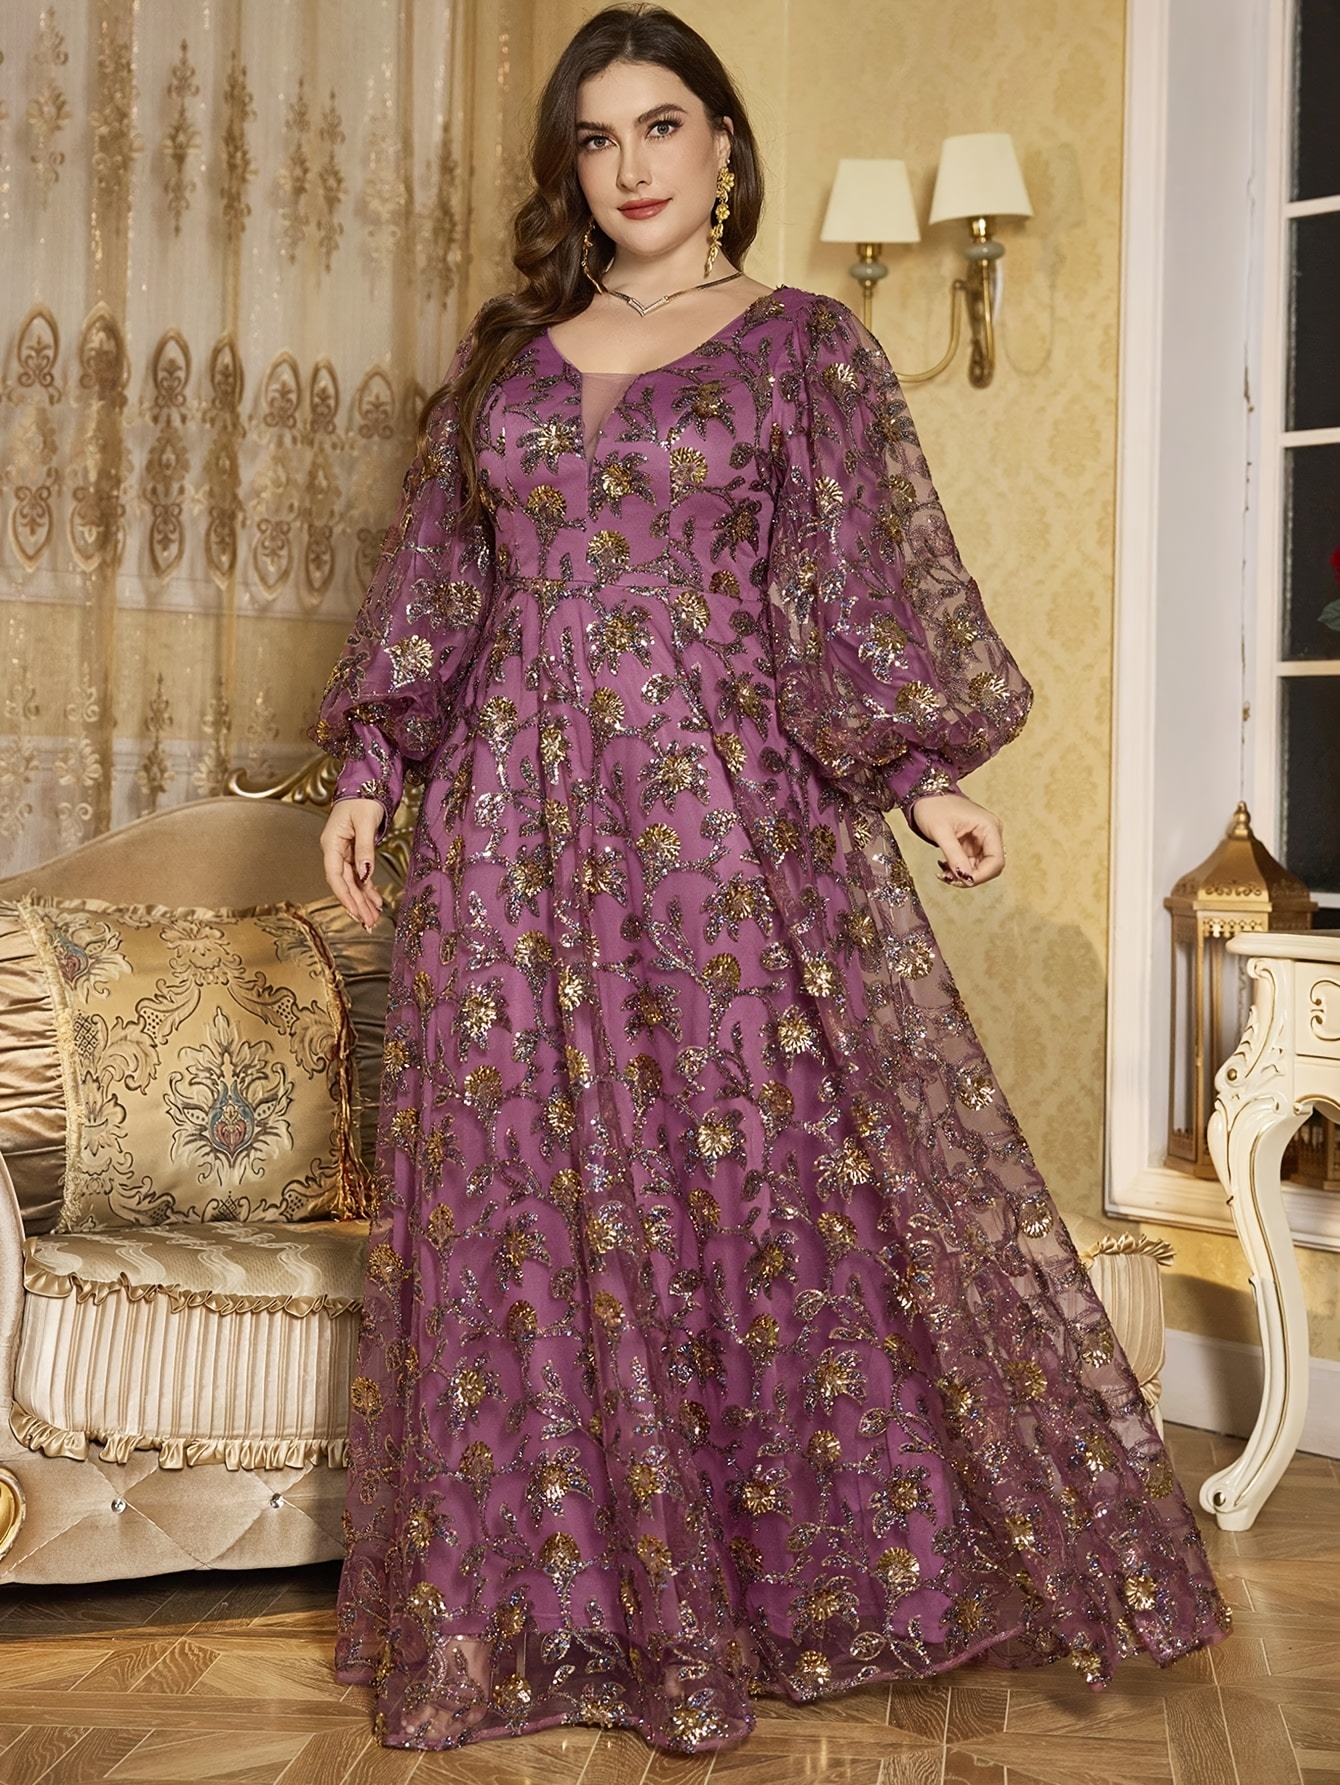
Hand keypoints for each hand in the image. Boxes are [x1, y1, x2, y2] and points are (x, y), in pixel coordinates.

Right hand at [320, 798, 385, 930]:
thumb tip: (365, 873)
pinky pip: (359, 875)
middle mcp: (334, 850)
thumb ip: (364, 848)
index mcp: (331, 842)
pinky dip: (367, 888)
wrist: (367, 784)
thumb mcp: (365, 822)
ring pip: (352, 882)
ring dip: (362, 900)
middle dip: (356, 904)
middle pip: (344, 883)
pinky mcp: (353, 852)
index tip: (356, 911)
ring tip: (373, 918)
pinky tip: (375, 902)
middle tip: (369, 923)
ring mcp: (343, 852)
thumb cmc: (364, 799)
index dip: (345, 895)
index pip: (335, 875)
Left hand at [909, 792, 1004, 886]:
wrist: (925, 796)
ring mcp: (982, 839)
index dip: (981, 875)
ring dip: (963, 875)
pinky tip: (945, 866)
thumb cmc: (933, 807)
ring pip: (980, 868)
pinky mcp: (973, 844)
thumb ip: (954, 855)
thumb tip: (966, 878)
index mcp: (989, 826)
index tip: (962, 880)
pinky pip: (971, 863)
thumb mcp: (941, 832)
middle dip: (971, 876)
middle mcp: (990, 833)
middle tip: (949, 878)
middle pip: (991, 866)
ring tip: (943, 872)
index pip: (996, 860)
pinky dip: (959, 869)